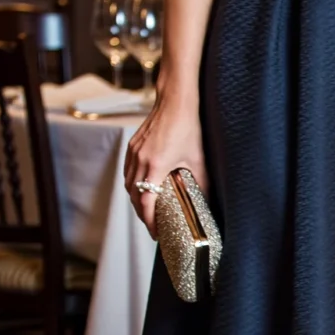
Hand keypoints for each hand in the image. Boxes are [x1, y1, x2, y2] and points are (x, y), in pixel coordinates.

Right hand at [124, 95, 207, 238]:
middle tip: (153, 225)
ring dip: (136, 199)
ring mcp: (134, 152)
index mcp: (155, 166)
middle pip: (134, 197)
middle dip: (142, 214)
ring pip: (128, 184)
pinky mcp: (133, 146)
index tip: (155, 232)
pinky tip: (141, 188)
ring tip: (147, 210)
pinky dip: (132, 184)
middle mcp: (140, 160)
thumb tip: (207, 201)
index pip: (145, 202)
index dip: (149, 221)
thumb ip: (201, 183)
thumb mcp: (198, 159)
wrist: (175, 101)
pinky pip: (127, 171)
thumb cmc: (188, 127)